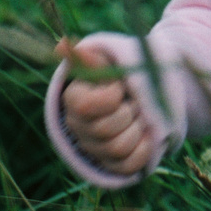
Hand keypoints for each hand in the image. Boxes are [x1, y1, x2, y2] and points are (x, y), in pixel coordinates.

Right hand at [58, 38, 154, 175]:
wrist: (147, 92)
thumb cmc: (125, 73)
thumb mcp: (111, 61)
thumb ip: (90, 57)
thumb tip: (62, 44)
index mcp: (74, 101)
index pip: (87, 107)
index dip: (110, 96)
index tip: (120, 86)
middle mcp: (79, 128)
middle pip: (104, 130)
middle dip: (129, 112)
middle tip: (135, 100)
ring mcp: (95, 149)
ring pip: (117, 149)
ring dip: (138, 129)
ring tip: (141, 116)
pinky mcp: (113, 164)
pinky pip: (129, 165)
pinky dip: (144, 149)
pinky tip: (148, 133)